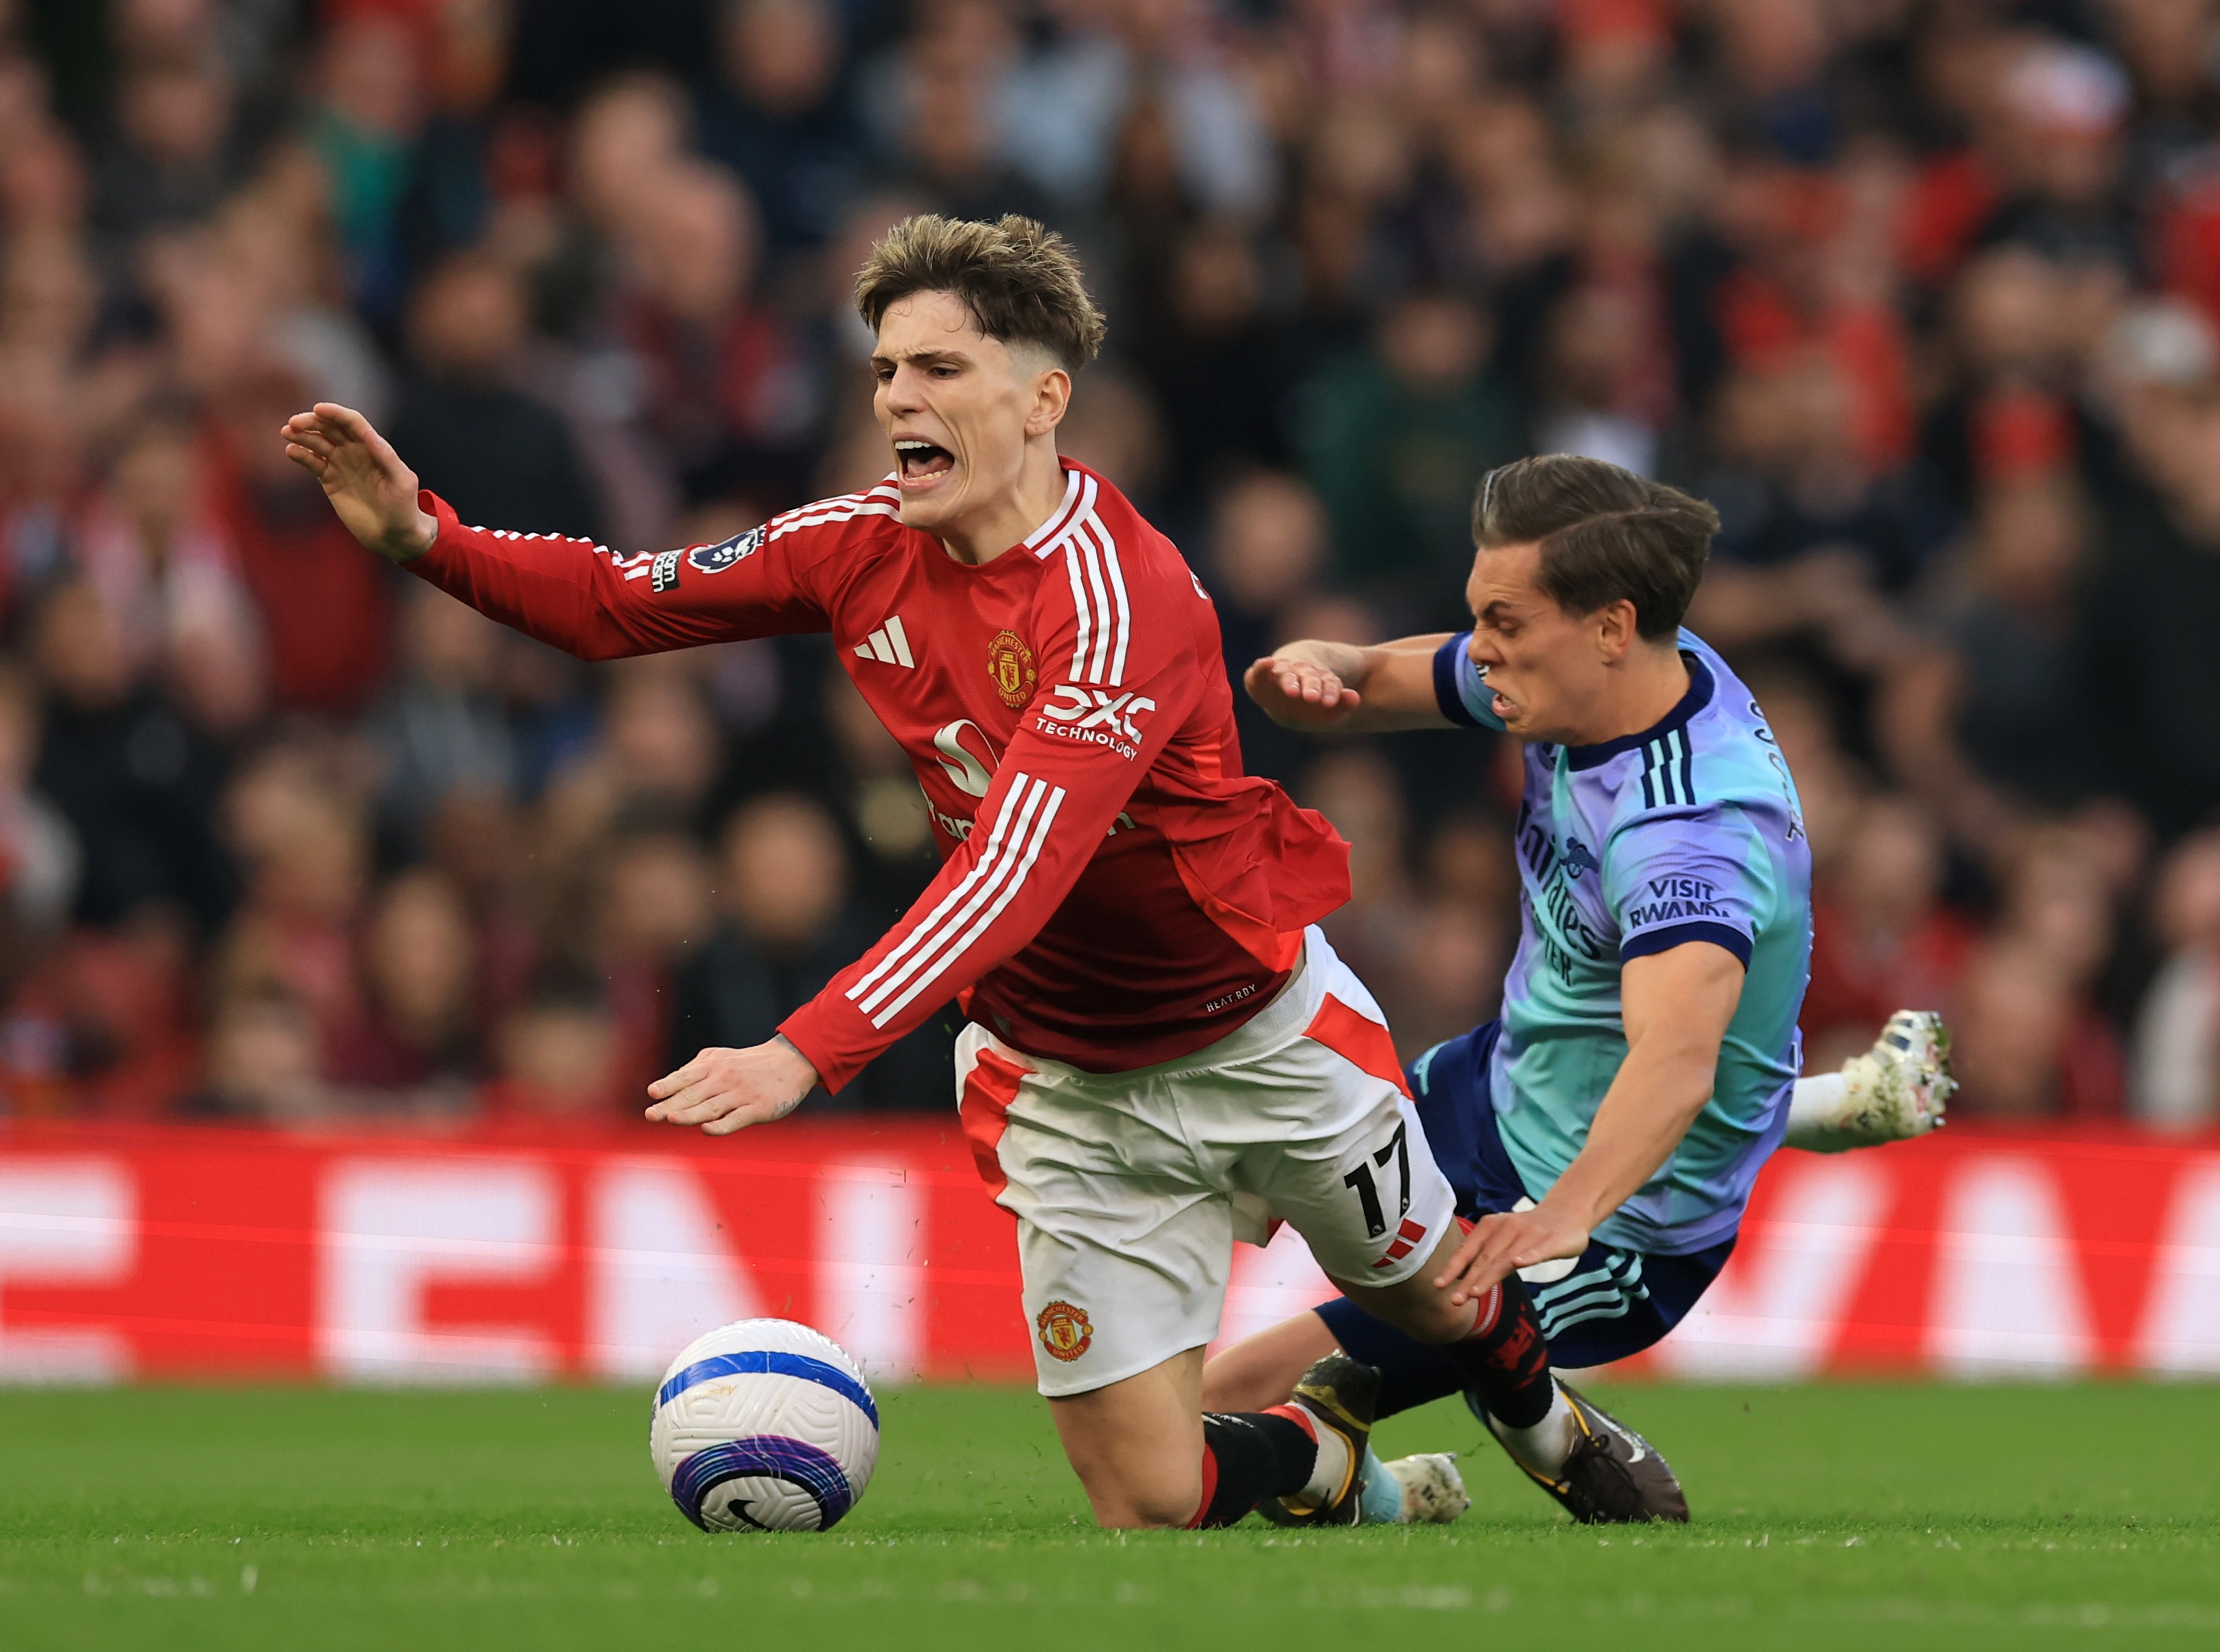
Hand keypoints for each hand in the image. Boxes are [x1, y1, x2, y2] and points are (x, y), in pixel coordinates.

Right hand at [279, 402, 437, 562]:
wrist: (393, 534)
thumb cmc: (404, 508)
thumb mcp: (402, 482)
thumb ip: (386, 457)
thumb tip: (369, 435)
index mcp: (374, 447)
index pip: (352, 423)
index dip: (336, 413)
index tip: (318, 409)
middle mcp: (355, 451)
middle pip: (330, 428)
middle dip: (312, 422)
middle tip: (294, 423)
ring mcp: (341, 464)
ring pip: (318, 443)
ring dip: (302, 435)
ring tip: (287, 433)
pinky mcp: (330, 480)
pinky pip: (313, 463)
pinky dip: (301, 455)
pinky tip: (292, 451)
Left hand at [645, 1036, 818, 1135]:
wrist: (792, 1061)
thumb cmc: (749, 1063)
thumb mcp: (720, 1057)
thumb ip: (695, 1069)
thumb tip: (666, 1085)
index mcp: (713, 1066)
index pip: (686, 1077)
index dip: (668, 1085)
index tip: (652, 1093)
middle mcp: (725, 1079)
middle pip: (694, 1094)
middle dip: (671, 1105)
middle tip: (651, 1115)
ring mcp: (742, 1094)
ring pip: (712, 1107)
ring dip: (691, 1113)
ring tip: (672, 1118)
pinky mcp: (759, 1108)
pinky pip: (737, 1118)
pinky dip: (722, 1125)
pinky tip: (707, 1130)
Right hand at [1243, 652, 1363, 728]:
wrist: (1288, 690)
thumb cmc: (1310, 704)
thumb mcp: (1328, 709)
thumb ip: (1342, 705)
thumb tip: (1355, 697)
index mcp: (1321, 680)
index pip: (1330, 682)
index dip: (1331, 692)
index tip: (1329, 703)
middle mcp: (1302, 673)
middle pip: (1310, 678)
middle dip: (1311, 687)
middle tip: (1313, 698)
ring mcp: (1282, 674)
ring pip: (1288, 675)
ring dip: (1290, 682)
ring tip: (1293, 691)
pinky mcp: (1259, 679)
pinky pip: (1258, 674)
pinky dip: (1262, 668)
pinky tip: (1266, 663)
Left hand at [1431, 1202, 1591, 1307]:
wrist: (1566, 1213)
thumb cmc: (1528, 1233)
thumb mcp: (1502, 1240)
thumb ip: (1483, 1256)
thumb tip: (1456, 1276)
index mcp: (1491, 1227)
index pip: (1469, 1250)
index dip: (1453, 1268)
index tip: (1438, 1285)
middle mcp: (1507, 1228)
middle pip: (1485, 1258)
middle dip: (1469, 1280)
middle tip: (1455, 1300)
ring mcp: (1531, 1234)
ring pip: (1507, 1258)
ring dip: (1490, 1275)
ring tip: (1475, 1292)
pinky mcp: (1553, 1240)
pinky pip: (1539, 1250)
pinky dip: (1528, 1256)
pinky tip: (1518, 1264)